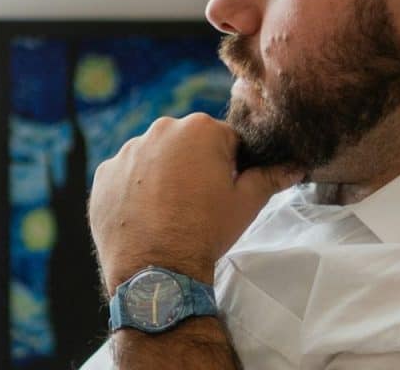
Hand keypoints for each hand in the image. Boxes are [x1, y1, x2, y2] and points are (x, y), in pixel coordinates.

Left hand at [88, 113, 303, 294]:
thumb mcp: (246, 204)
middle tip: (198, 203)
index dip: (229, 167)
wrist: (157, 270)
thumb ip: (270, 177)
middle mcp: (160, 130)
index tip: (224, 191)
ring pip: (154, 157)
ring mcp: (128, 151)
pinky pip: (125, 175)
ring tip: (170, 212)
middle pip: (186, 144)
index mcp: (200, 129)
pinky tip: (145, 215)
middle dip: (194, 166)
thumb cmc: (206, 232)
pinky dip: (135, 190)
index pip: (225, 140)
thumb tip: (295, 165)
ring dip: (163, 176)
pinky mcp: (104, 174)